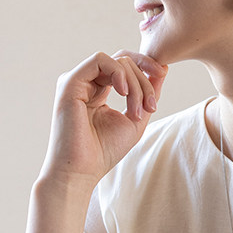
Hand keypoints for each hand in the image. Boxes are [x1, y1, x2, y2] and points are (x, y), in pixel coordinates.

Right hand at [37, 50, 167, 189]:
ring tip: (137, 110)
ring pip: (116, 61)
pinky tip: (124, 93)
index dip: (146, 64)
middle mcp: (86, 82)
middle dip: (144, 81)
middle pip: (124, 61)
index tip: (162, 74)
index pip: (124, 64)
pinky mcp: (70, 82)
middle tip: (151, 107)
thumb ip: (147, 94)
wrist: (80, 172)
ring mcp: (77, 81)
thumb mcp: (135, 119)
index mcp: (97, 89)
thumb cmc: (104, 152)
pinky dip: (118, 72)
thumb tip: (162, 69)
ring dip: (135, 82)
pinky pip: (100, 60)